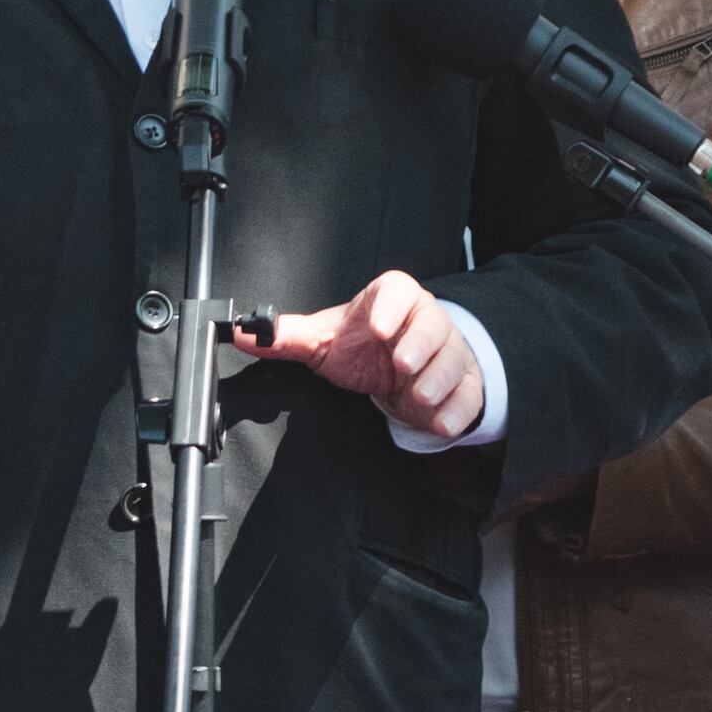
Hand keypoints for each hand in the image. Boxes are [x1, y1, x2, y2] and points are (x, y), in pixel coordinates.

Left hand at [236, 271, 485, 444]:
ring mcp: (449, 352)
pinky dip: (456, 411)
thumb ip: (287, 337)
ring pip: (455, 360)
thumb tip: (243, 333)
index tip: (379, 327)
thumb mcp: (325, 341)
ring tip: (419, 397)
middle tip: (402, 366)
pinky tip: (438, 422)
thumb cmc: (364, 348)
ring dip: (438, 380)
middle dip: (420, 346)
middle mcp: (425, 322)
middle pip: (434, 324)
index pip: (398, 290)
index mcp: (391, 301)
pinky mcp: (464, 384)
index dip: (391, 306)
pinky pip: (469, 395)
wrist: (401, 370)